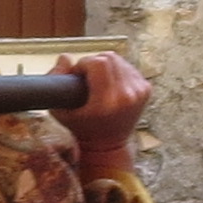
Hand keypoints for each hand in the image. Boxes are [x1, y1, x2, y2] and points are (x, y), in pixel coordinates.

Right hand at [66, 52, 152, 168]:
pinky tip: (109, 84)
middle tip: (86, 77)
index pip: (97, 62)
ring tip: (97, 81)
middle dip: (93, 62)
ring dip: (105, 65)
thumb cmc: (82, 128)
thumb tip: (65, 57)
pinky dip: (116, 71)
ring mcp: (139, 92)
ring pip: (119, 59)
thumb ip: (56, 81)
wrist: (108, 144)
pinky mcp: (146, 89)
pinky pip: (128, 67)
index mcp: (106, 102)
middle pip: (109, 57)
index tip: (77, 75)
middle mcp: (126, 96)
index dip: (83, 64)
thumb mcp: (59, 110)